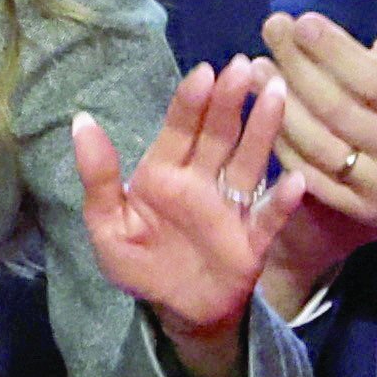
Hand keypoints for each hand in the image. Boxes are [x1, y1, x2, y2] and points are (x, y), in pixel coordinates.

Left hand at [72, 57, 300, 376]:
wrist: (174, 311)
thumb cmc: (139, 264)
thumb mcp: (106, 226)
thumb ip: (99, 177)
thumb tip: (82, 120)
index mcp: (164, 174)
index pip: (179, 129)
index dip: (192, 101)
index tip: (205, 72)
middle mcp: (201, 182)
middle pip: (218, 135)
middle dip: (230, 101)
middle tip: (245, 66)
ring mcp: (230, 207)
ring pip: (249, 163)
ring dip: (263, 130)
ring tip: (277, 94)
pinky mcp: (252, 240)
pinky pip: (268, 218)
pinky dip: (282, 201)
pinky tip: (294, 179)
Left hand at [264, 0, 376, 303]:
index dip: (334, 52)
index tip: (304, 21)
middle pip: (338, 109)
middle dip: (297, 66)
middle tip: (272, 29)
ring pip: (319, 147)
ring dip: (279, 105)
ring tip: (255, 66)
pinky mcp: (369, 212)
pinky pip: (315, 180)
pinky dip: (286, 147)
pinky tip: (265, 114)